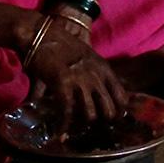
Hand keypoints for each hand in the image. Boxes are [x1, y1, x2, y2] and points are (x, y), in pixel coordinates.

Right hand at [21, 16, 129, 136]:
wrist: (41, 32)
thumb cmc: (61, 44)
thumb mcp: (87, 57)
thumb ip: (95, 75)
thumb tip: (97, 97)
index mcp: (104, 69)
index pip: (122, 98)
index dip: (117, 113)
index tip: (110, 122)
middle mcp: (96, 76)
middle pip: (108, 111)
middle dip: (100, 123)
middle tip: (90, 128)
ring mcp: (80, 80)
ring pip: (90, 115)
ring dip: (82, 125)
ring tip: (74, 130)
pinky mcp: (63, 83)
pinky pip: (67, 112)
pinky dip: (64, 124)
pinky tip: (60, 130)